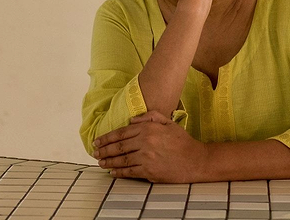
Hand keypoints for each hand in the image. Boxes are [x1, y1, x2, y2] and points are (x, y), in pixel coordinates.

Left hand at [92, 111, 208, 182]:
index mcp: (149, 129)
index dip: (107, 137)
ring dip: (108, 162)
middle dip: (103, 150)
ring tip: (100, 162)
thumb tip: (132, 120)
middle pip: (118, 147)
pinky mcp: (149, 171)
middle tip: (94, 152)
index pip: (121, 132)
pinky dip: (118, 172)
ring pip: (121, 160)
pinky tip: (113, 172)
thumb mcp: (169, 123)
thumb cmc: (183, 141)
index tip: (97, 140)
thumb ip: (150, 117)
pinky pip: (129, 172)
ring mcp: (146, 157)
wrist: (195, 160)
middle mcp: (145, 142)